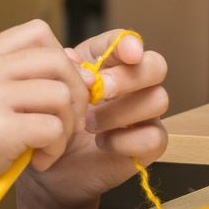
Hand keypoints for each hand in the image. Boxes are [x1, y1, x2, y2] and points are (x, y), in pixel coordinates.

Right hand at [0, 20, 88, 208]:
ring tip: (48, 145)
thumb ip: (25, 75)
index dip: (63, 59)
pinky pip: (54, 128)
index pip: (38, 32)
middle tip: (68, 122)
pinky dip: (56, 149)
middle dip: (76, 93)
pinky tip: (39, 161)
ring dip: (66, 127)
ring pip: (61, 95)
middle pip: (57, 61)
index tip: (64, 88)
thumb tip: (80, 62)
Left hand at [15, 29, 169, 208]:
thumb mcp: (52, 90)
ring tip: (89, 124)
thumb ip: (63, 70)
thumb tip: (72, 57)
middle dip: (130, 76)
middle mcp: (134, 84)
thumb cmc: (54, 121)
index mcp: (109, 63)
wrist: (50, 166)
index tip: (128, 52)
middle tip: (101, 91)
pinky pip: (154, 136)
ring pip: (158, 99)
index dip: (131, 43)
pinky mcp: (148, 144)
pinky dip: (125, 140)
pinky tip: (102, 144)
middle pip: (156, 66)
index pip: (128, 43)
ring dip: (120, 111)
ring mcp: (145, 114)